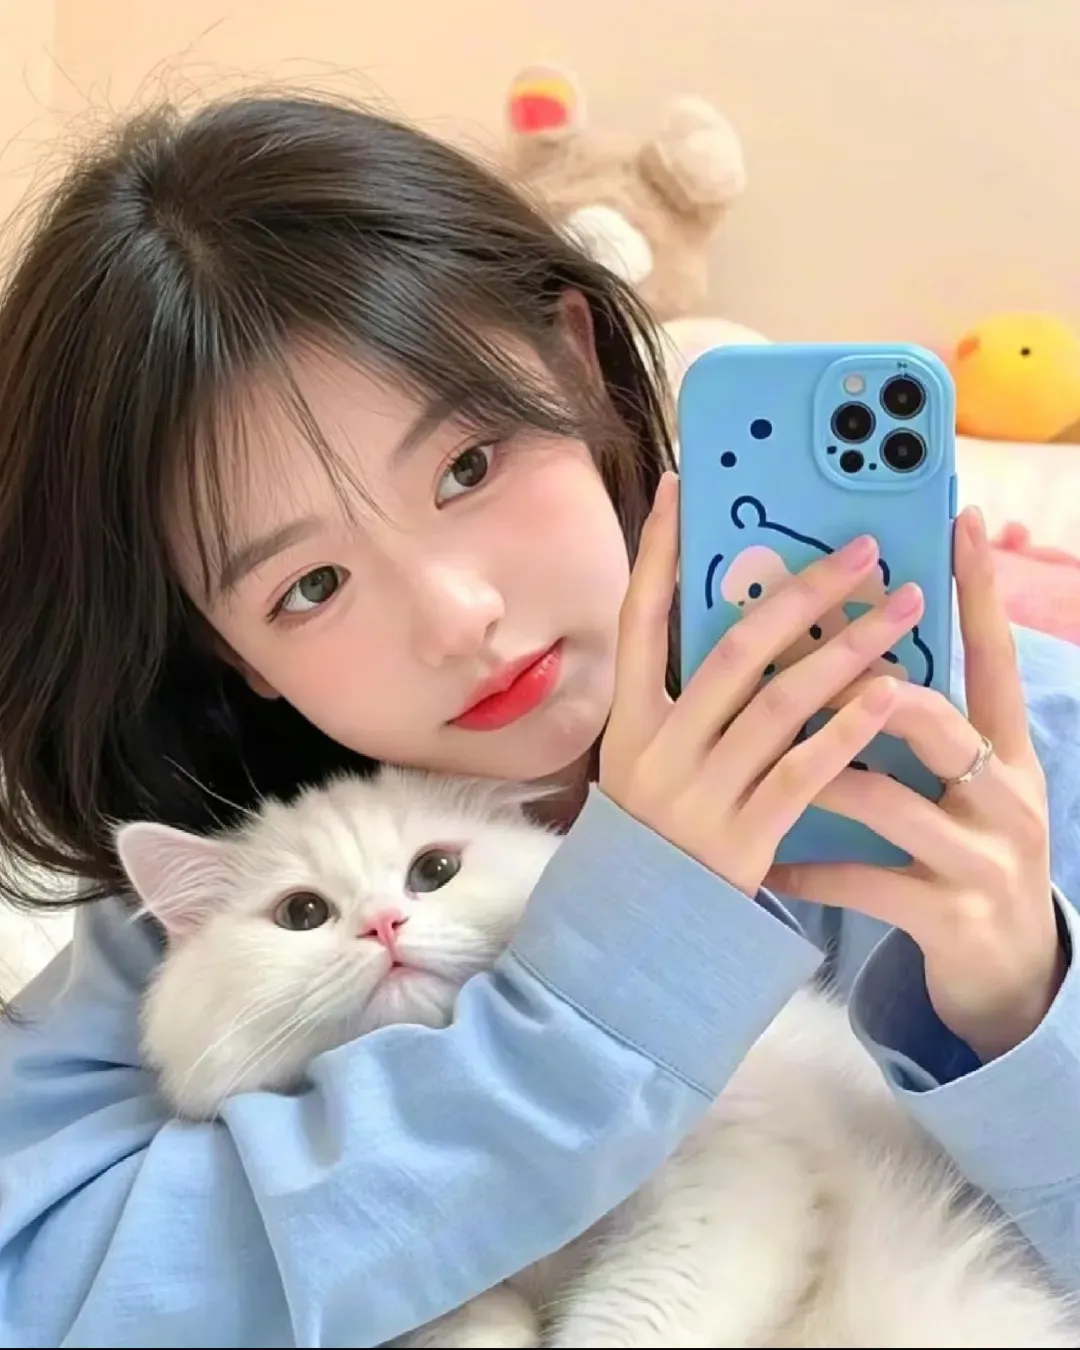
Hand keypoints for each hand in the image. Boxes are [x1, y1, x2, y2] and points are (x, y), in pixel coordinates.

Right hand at [600, 472, 920, 897]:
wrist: (641, 929)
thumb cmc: (654, 830)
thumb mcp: (644, 758)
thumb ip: (683, 699)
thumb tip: (749, 623)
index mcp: (628, 720)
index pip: (639, 616)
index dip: (659, 549)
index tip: (683, 486)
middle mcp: (660, 747)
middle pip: (734, 649)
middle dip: (804, 593)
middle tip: (864, 552)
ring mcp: (702, 792)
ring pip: (781, 703)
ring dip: (848, 651)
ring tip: (901, 612)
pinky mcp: (746, 837)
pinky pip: (807, 772)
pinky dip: (850, 730)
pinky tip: (890, 696)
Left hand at [767, 507, 1061, 1061]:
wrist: (1008, 969)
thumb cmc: (964, 852)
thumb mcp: (961, 784)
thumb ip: (919, 724)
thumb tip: (847, 650)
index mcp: (1003, 751)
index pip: (994, 656)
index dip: (980, 590)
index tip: (959, 524)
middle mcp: (1003, 795)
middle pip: (936, 719)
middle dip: (864, 682)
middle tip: (795, 651)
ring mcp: (979, 857)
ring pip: (890, 800)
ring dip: (823, 773)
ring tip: (767, 757)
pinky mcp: (948, 914)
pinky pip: (863, 882)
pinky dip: (810, 868)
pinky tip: (769, 863)